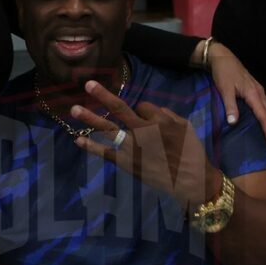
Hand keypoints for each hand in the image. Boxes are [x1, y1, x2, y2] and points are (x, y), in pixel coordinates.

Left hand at [70, 80, 217, 210]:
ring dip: (90, 118)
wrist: (190, 180)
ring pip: (108, 129)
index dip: (144, 111)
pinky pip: (106, 153)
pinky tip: (78, 140)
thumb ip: (168, 114)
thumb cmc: (191, 152)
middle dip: (103, 95)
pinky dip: (91, 146)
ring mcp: (132, 147)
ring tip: (74, 109)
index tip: (148, 120)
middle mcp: (143, 130)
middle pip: (120, 108)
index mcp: (159, 120)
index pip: (142, 106)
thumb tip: (152, 109)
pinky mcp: (127, 163)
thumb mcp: (186, 126)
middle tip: (88, 84)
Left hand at [207, 41, 265, 146]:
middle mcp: (259, 92)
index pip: (263, 116)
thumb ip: (230, 105)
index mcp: (253, 94)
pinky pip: (265, 105)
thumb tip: (233, 123)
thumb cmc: (223, 72)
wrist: (222, 56)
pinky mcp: (255, 89)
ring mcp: (258, 90)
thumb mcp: (224, 89)